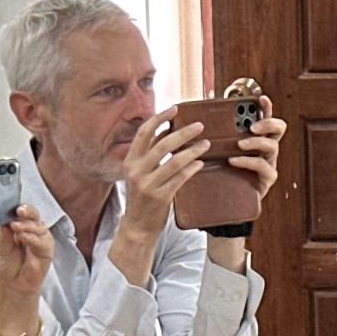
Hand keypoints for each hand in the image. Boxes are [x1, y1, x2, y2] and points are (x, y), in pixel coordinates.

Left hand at [0, 204, 54, 305]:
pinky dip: (33, 237)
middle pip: (35, 218)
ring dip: (29, 225)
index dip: (21, 210)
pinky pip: (44, 242)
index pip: (24, 217)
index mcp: (21, 232)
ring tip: (16, 227)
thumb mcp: (1, 249)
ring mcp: (41, 244)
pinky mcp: (47, 254)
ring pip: (41, 227)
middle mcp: (33, 236)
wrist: (11, 290)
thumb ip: (5, 235)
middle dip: (28, 212)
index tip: (14, 207)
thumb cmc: (6, 272)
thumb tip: (7, 218)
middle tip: (19, 211)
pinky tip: (23, 237)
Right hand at [116, 112, 211, 239]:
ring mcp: (147, 185)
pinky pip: (179, 178)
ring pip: (173, 161)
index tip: (175, 108)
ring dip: (192, 150)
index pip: (143, 133)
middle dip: (183, 132)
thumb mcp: (140, 172)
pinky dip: (191, 168)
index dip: (159, 118)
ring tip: (206, 144)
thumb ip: (150, 153)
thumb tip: (168, 130)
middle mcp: (136, 171)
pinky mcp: (160, 197)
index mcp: (130, 161)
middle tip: (200, 126)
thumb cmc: (142, 195)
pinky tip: (199, 163)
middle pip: (162, 144)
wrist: (137, 226)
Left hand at [220, 94, 285, 198]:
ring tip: (240, 143)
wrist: (224, 202)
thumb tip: (190, 118)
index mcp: (256, 137)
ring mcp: (269, 163)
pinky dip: (248, 161)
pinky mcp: (267, 178)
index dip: (266, 107)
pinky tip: (234, 160)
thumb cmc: (221, 172)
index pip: (265, 117)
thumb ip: (212, 137)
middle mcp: (266, 148)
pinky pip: (263, 166)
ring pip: (272, 146)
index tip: (261, 98)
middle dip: (267, 123)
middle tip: (251, 126)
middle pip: (278, 129)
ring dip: (256, 142)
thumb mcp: (217, 151)